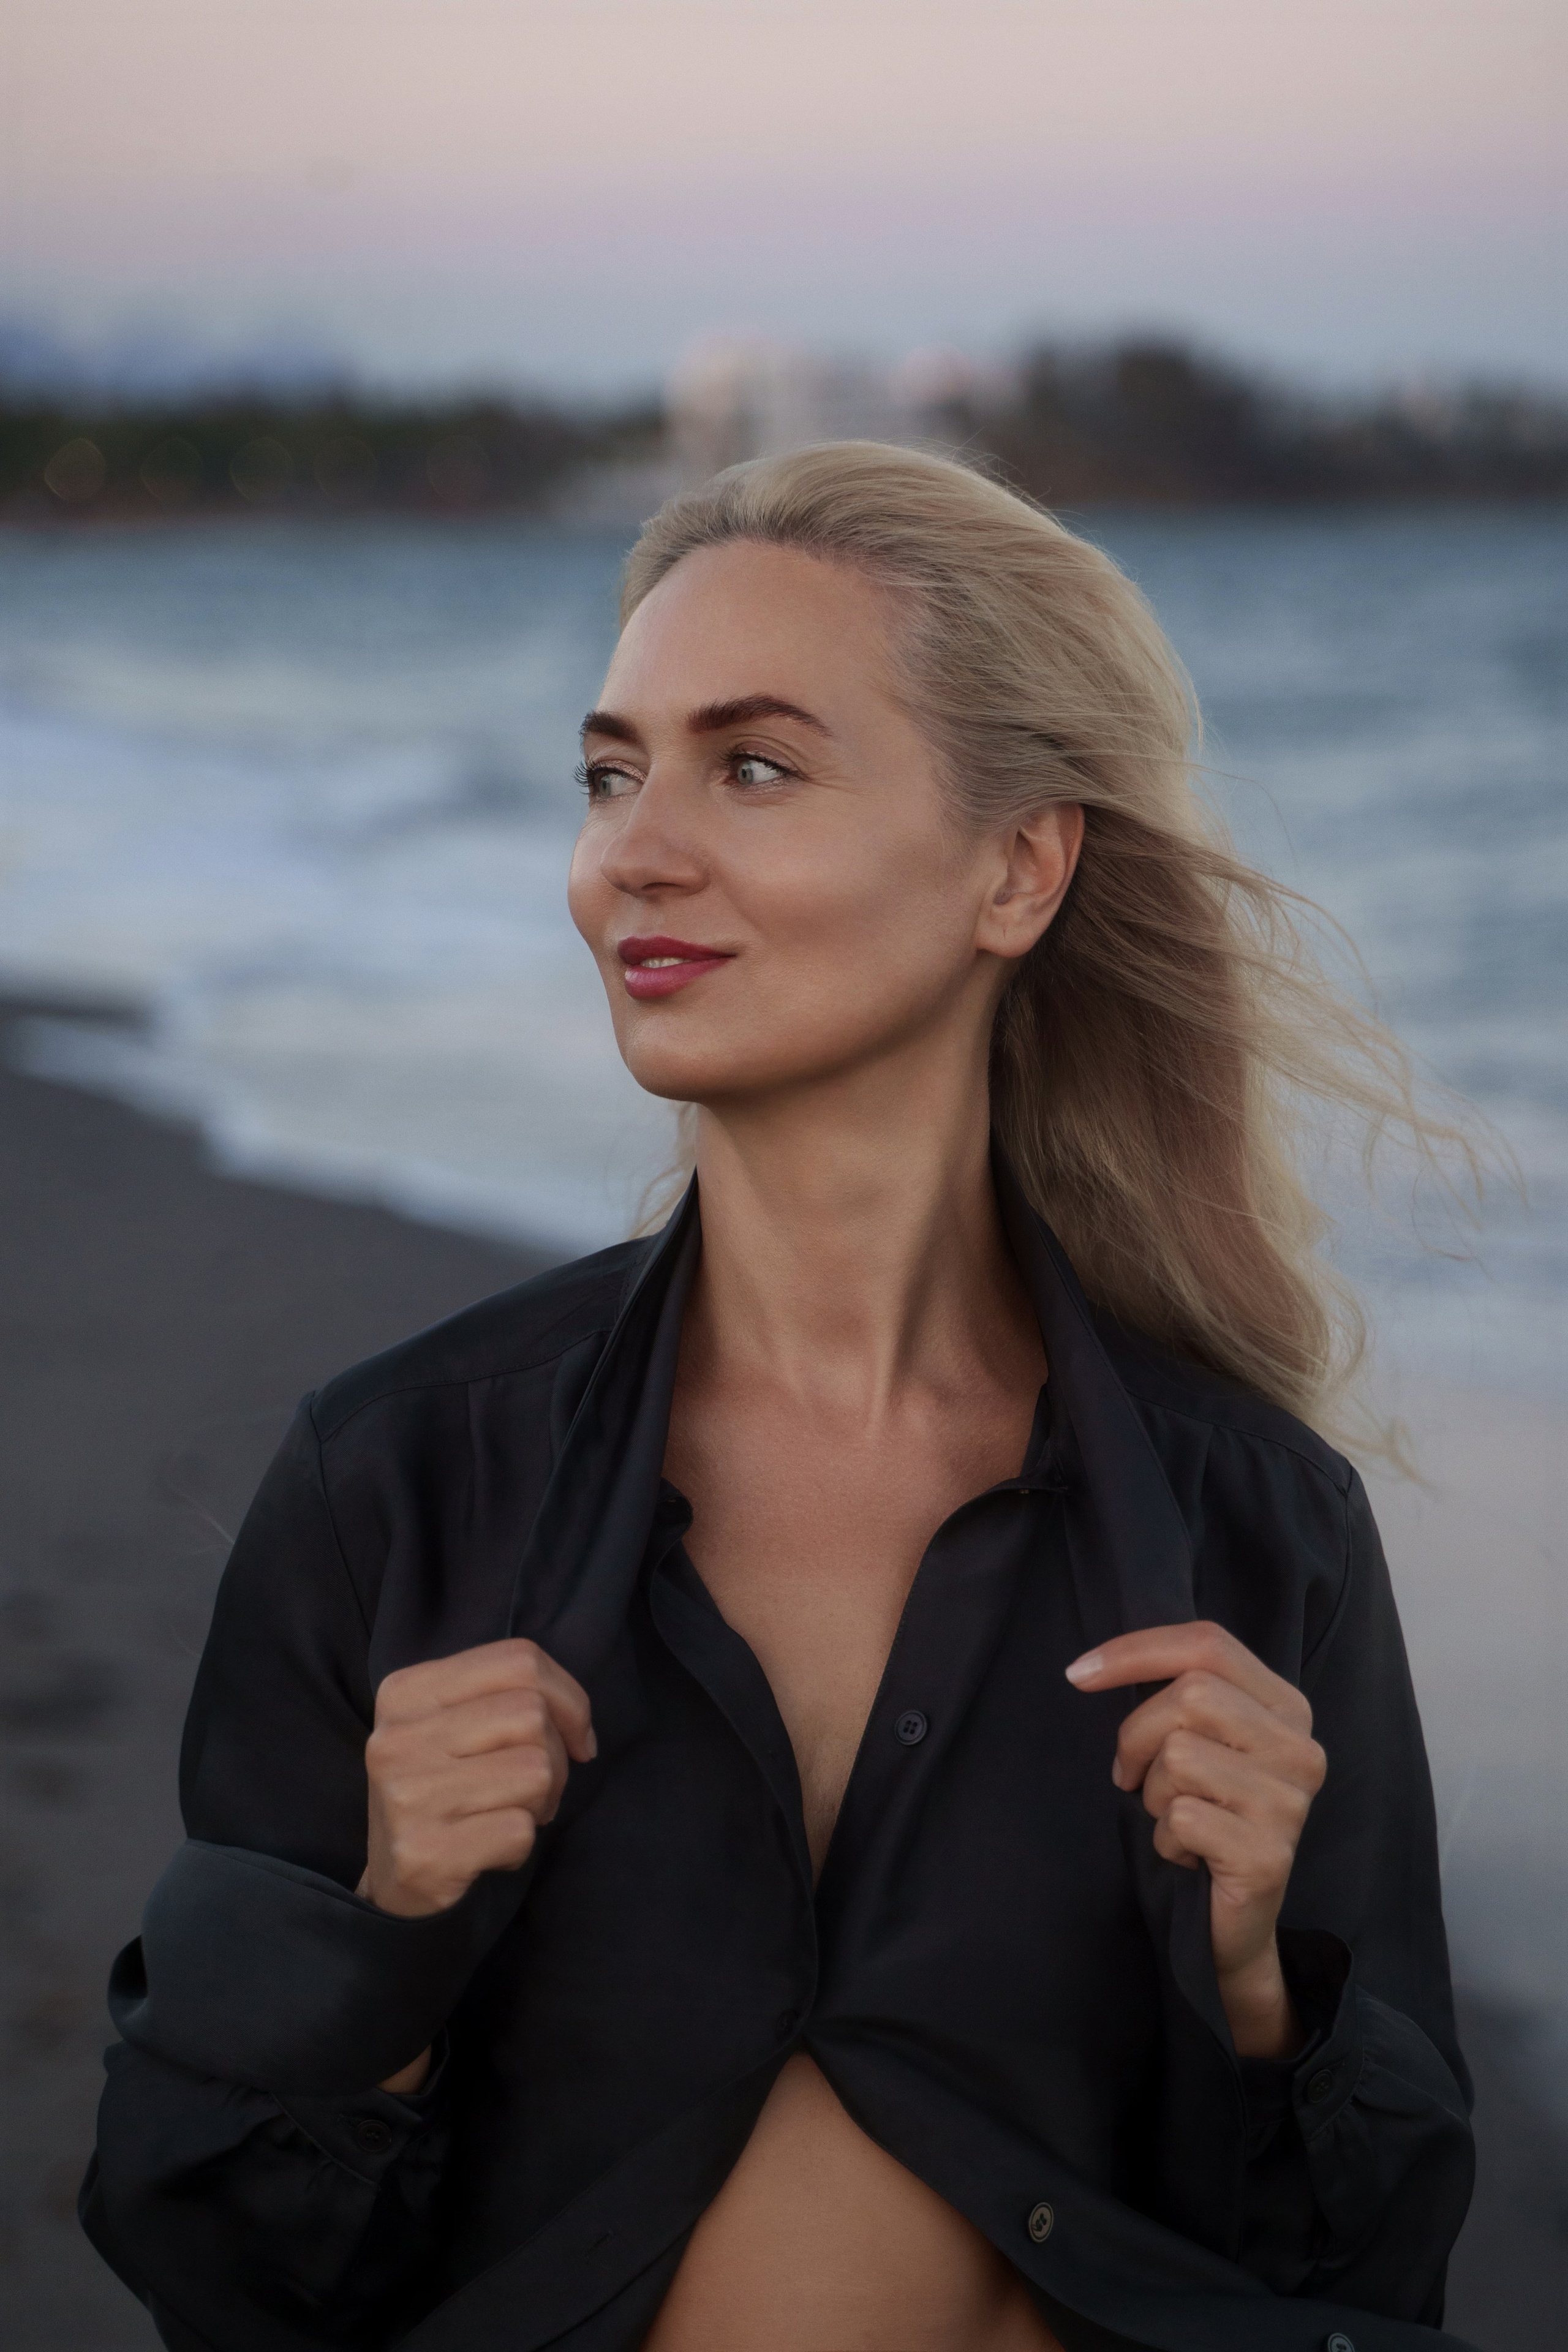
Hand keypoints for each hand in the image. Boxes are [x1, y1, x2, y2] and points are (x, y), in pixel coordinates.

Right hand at [363, 1638, 595, 1920]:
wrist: (393, 1882)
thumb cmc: (442, 1792)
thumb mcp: (455, 1726)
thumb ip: (509, 1698)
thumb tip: (580, 1725)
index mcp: (406, 1692)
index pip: (519, 1659)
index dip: (568, 1697)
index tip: (574, 1737)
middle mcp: (398, 1739)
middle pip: (531, 1713)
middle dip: (555, 1756)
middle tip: (533, 1789)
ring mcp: (408, 1796)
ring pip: (535, 1770)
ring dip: (540, 1801)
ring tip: (506, 1815)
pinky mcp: (425, 1853)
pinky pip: (519, 1829)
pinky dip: (520, 1844)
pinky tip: (488, 1850)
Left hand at [1066, 1621, 1325, 2057]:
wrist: (1232, 1925)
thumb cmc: (1204, 1819)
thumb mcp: (1197, 1743)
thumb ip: (1176, 1697)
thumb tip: (1090, 1667)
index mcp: (1286, 1708)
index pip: (1209, 1644)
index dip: (1137, 1650)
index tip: (1077, 1674)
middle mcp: (1300, 1748)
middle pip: (1191, 1695)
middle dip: (1137, 1735)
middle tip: (1133, 1777)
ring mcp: (1289, 1803)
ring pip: (1179, 1756)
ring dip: (1153, 1794)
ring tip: (1175, 1820)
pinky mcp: (1268, 1855)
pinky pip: (1180, 1818)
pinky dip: (1164, 1839)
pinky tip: (1187, 1855)